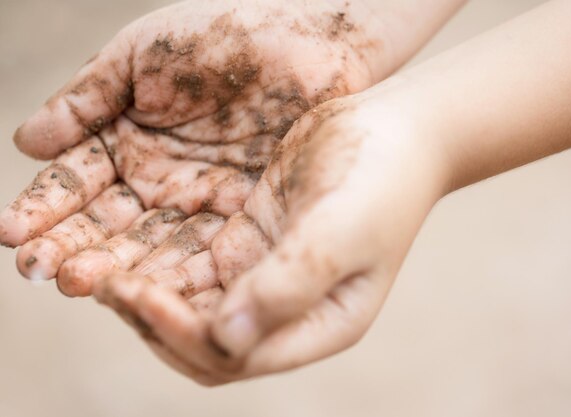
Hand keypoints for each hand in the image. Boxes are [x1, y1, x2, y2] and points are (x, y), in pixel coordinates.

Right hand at [0, 0, 399, 293]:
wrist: (315, 44)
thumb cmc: (227, 36)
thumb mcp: (143, 55)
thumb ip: (86, 98)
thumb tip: (26, 143)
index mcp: (128, 138)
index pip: (77, 182)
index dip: (45, 207)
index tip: (11, 232)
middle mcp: (160, 178)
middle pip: (107, 224)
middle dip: (70, 247)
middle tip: (39, 270)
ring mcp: (200, 202)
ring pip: (149, 244)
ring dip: (113, 266)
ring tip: (81, 282)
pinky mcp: (243, 219)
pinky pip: (202, 251)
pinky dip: (171, 271)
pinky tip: (142, 287)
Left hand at [93, 84, 449, 384]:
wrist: (396, 131)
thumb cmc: (381, 180)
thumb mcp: (343, 231)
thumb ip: (289, 285)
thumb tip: (225, 337)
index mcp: (319, 324)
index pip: (236, 355)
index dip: (182, 334)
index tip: (141, 292)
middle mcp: (290, 310)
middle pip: (206, 343)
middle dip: (154, 323)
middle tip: (105, 285)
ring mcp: (268, 276)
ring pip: (194, 306)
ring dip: (149, 296)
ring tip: (100, 269)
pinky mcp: (252, 241)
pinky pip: (197, 266)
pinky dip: (161, 264)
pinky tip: (128, 244)